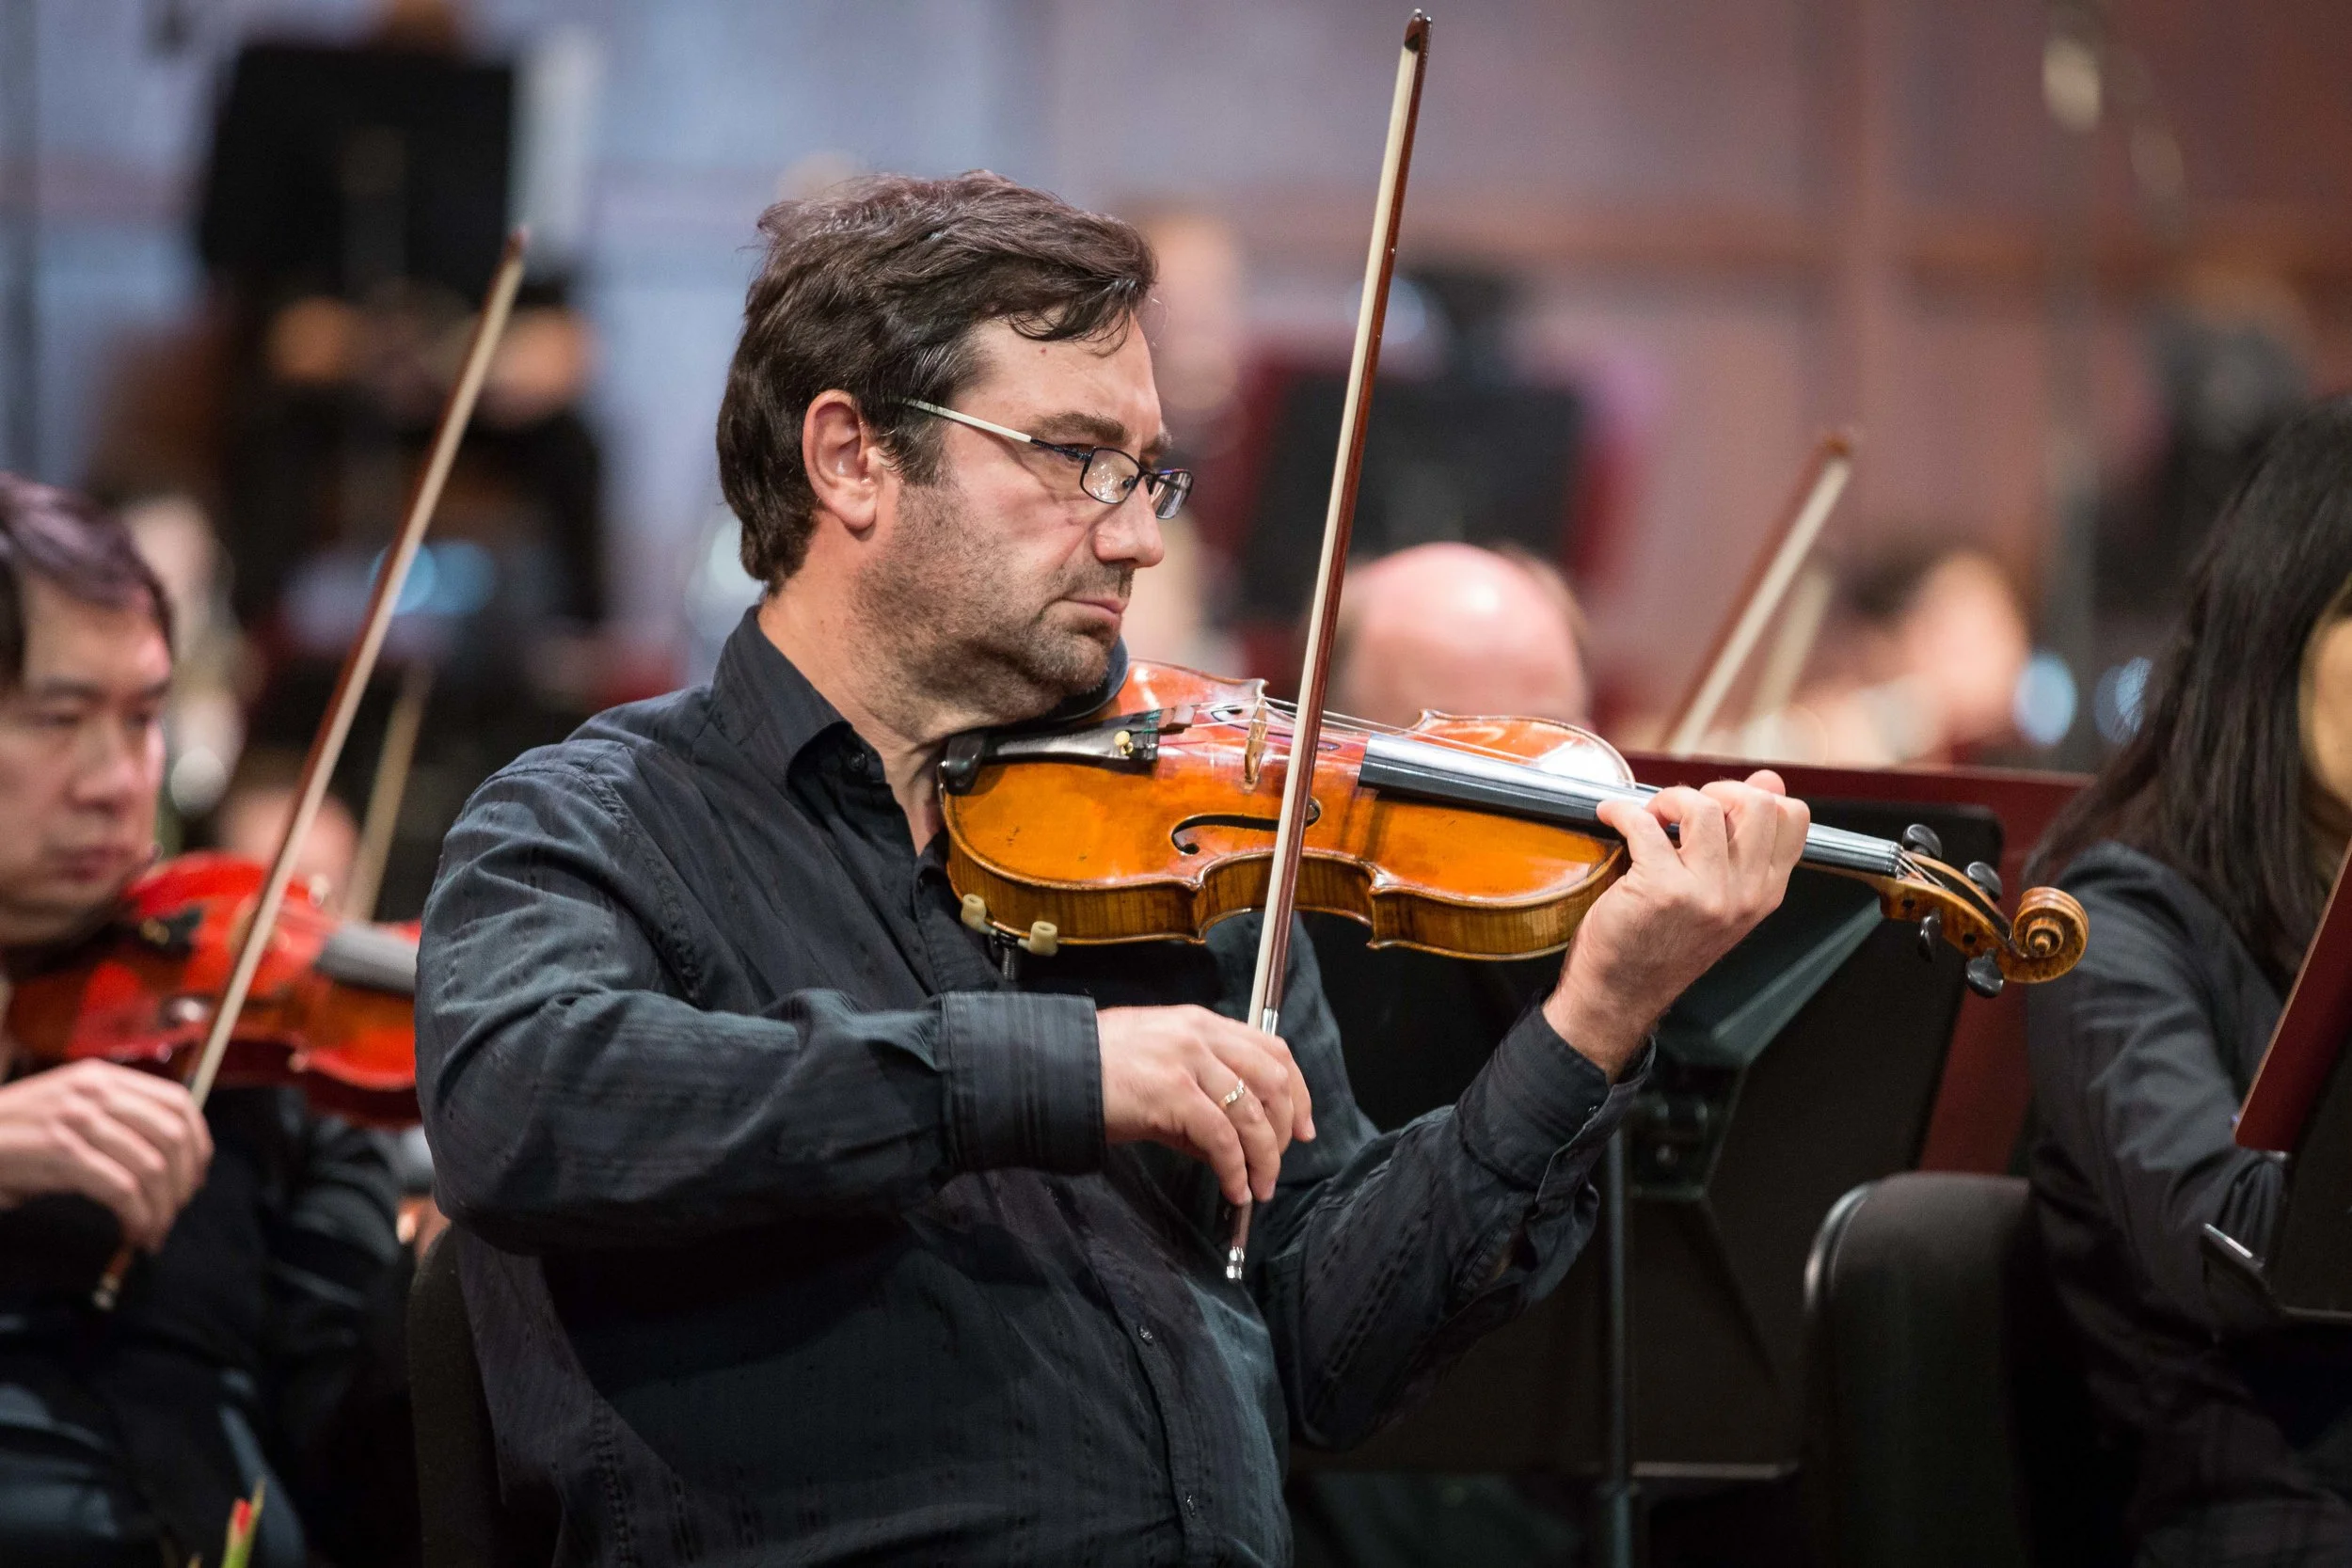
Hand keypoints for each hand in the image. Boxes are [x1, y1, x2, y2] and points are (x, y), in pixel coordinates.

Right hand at [0, 1060, 212, 1251]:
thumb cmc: (15, 1135)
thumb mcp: (69, 1109)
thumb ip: (115, 1119)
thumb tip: (169, 1159)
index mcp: (103, 1077)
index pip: (178, 1102)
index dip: (198, 1144)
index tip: (196, 1176)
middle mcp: (96, 1092)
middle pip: (173, 1137)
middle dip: (183, 1183)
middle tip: (176, 1212)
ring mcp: (78, 1120)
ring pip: (152, 1167)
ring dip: (162, 1208)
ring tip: (154, 1231)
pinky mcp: (60, 1153)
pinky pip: (122, 1188)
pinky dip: (138, 1216)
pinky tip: (134, 1233)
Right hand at [1098, 1005, 1315, 1205]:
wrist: (1051, 1067)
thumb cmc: (1097, 1070)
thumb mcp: (1158, 1068)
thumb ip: (1199, 1095)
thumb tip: (1230, 1143)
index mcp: (1200, 1023)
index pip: (1272, 1048)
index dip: (1298, 1090)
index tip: (1304, 1126)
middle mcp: (1201, 1035)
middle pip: (1274, 1079)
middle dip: (1286, 1128)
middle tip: (1280, 1163)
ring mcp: (1187, 1061)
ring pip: (1253, 1112)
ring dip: (1265, 1157)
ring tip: (1258, 1188)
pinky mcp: (1172, 1092)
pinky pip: (1222, 1138)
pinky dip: (1236, 1168)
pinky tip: (1234, 1187)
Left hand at [1546, 771, 1809, 1077]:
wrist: (1620, 995)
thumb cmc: (1663, 945)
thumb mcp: (1721, 899)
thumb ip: (1744, 845)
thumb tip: (1768, 779)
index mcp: (1766, 893)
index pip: (1793, 817)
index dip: (1754, 793)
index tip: (1719, 803)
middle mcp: (1744, 894)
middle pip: (1756, 802)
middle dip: (1714, 789)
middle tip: (1682, 808)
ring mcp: (1705, 893)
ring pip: (1703, 807)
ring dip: (1667, 798)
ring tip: (1649, 815)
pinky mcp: (1661, 890)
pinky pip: (1645, 823)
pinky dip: (1621, 811)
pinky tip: (1612, 818)